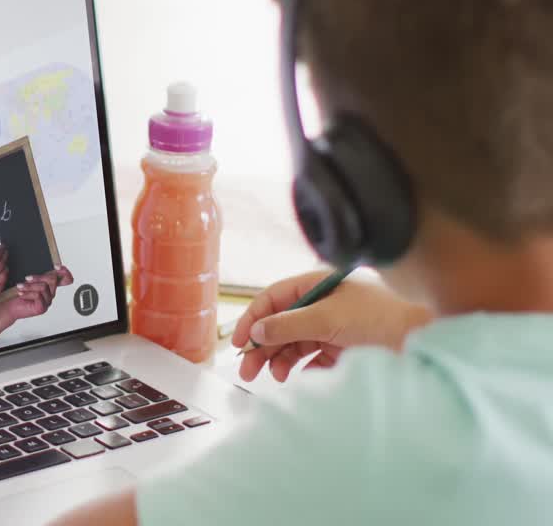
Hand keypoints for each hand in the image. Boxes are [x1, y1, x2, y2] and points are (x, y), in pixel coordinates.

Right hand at [0, 244, 8, 322]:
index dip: (0, 251)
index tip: (2, 248)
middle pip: (0, 265)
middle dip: (4, 257)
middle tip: (5, 253)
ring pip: (4, 275)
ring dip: (5, 268)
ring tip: (5, 264)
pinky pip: (2, 285)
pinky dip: (4, 279)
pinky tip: (3, 276)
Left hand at [3, 265, 73, 320]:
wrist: (8, 306)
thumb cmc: (17, 293)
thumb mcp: (28, 279)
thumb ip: (38, 273)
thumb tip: (45, 265)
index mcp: (49, 285)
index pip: (66, 278)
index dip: (64, 272)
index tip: (57, 267)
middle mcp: (50, 293)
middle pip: (53, 279)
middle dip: (39, 277)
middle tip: (27, 278)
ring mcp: (47, 301)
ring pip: (44, 287)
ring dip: (29, 286)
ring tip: (20, 286)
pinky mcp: (41, 308)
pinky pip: (38, 295)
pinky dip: (27, 293)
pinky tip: (21, 294)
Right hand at [231, 270, 432, 382]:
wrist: (424, 341)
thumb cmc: (380, 319)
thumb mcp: (327, 318)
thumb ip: (288, 324)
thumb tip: (255, 332)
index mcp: (317, 285)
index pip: (273, 299)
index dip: (253, 319)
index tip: (238, 342)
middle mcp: (322, 303)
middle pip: (280, 323)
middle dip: (262, 346)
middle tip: (247, 370)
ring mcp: (333, 326)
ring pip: (294, 343)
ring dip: (280, 359)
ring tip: (275, 377)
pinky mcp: (343, 348)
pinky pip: (312, 359)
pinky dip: (301, 368)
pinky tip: (296, 378)